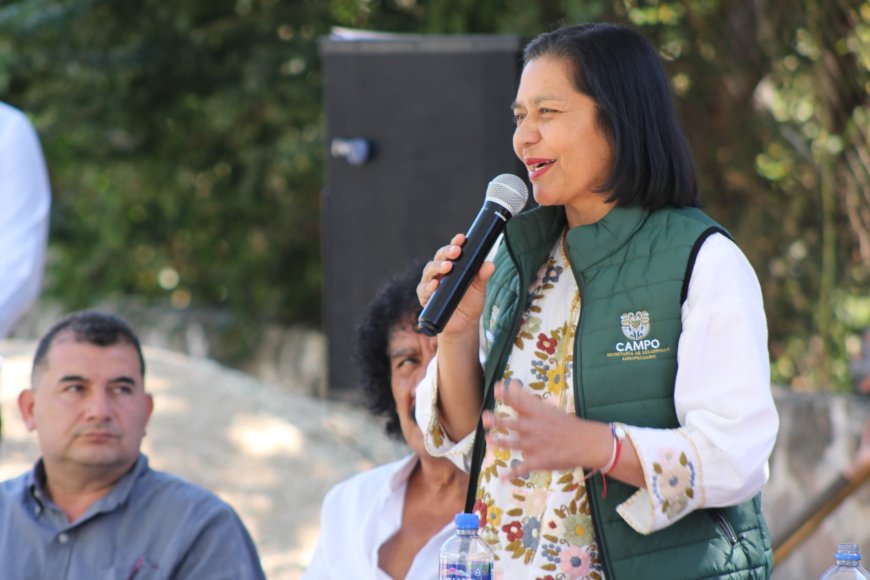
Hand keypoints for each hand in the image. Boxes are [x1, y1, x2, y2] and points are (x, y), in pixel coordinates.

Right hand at [417, 233, 493, 336]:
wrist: (464, 324)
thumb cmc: (470, 302)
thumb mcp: (479, 288)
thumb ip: (483, 276)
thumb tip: (490, 264)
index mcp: (452, 265)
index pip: (452, 251)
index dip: (455, 243)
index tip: (461, 238)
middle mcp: (439, 272)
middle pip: (439, 257)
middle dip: (446, 253)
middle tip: (456, 251)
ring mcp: (430, 284)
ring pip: (429, 271)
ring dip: (437, 267)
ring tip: (447, 267)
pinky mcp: (425, 298)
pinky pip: (423, 290)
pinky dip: (428, 287)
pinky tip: (435, 285)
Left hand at [482, 380, 609, 478]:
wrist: (585, 443)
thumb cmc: (563, 423)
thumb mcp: (546, 408)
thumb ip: (526, 397)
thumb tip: (511, 382)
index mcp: (537, 415)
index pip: (521, 402)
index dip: (508, 395)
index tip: (497, 388)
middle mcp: (535, 429)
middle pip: (514, 424)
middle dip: (499, 421)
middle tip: (485, 417)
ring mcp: (536, 445)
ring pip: (515, 445)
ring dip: (501, 444)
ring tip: (489, 441)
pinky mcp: (539, 461)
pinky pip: (523, 468)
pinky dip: (513, 474)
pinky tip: (503, 477)